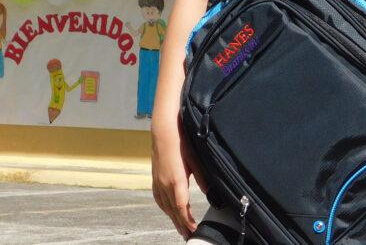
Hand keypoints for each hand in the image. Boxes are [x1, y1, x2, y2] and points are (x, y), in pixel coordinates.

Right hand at [151, 122, 205, 239]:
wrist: (163, 131)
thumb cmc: (181, 142)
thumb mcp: (195, 159)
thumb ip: (202, 177)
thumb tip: (210, 192)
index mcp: (176, 180)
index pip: (182, 207)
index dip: (187, 220)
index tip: (194, 229)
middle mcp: (165, 184)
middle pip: (173, 210)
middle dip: (180, 224)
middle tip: (188, 236)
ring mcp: (158, 182)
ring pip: (165, 206)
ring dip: (173, 218)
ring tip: (180, 228)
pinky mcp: (155, 178)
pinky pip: (159, 199)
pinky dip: (165, 208)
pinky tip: (169, 211)